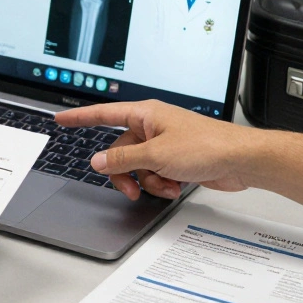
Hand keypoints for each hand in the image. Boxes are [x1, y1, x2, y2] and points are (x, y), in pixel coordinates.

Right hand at [56, 100, 256, 200]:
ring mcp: (164, 144)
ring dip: (147, 181)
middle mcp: (153, 127)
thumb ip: (122, 159)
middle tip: (130, 188)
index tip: (62, 119)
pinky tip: (175, 186)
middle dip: (125, 173)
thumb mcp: (156, 155)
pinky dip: (161, 184)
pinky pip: (154, 174)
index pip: (104, 114)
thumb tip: (98, 160)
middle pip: (120, 152)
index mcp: (145, 115)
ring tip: (165, 185)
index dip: (80, 118)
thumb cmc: (207, 146)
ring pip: (137, 167)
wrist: (240, 161)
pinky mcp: (175, 160)